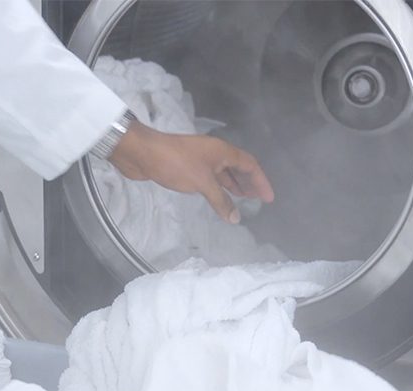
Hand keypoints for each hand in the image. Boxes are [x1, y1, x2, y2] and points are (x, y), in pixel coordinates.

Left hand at [109, 122, 273, 223]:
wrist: (143, 153)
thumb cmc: (176, 163)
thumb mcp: (202, 183)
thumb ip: (220, 201)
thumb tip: (236, 218)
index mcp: (222, 151)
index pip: (250, 164)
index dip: (261, 181)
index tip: (269, 198)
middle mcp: (214, 153)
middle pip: (238, 167)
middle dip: (248, 183)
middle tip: (257, 201)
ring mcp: (199, 159)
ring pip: (223, 172)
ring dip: (233, 186)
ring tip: (241, 200)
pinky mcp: (186, 166)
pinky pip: (209, 177)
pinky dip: (217, 188)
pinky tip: (217, 198)